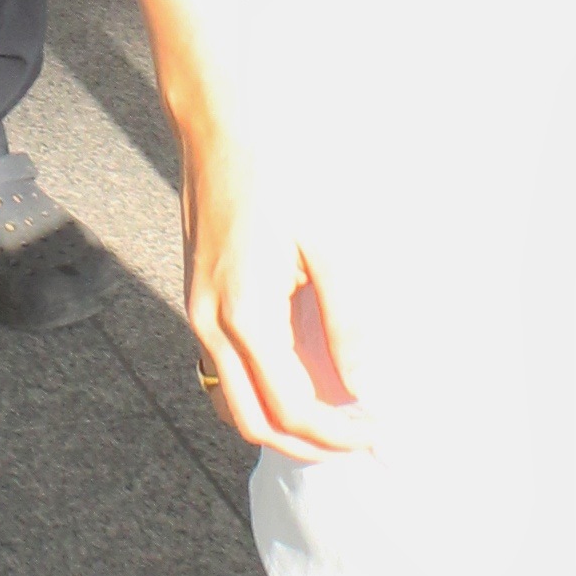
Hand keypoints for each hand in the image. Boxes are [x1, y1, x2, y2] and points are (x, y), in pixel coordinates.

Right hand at [178, 111, 370, 459]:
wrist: (219, 129)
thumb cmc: (277, 174)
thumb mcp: (327, 243)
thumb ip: (348, 319)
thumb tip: (366, 384)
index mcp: (246, 314)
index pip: (292, 407)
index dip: (338, 432)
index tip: (377, 431)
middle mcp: (212, 324)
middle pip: (254, 423)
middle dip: (309, 446)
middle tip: (358, 440)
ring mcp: (198, 315)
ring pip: (231, 404)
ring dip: (279, 427)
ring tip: (331, 422)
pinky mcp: (199, 303)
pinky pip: (221, 373)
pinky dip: (257, 396)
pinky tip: (296, 384)